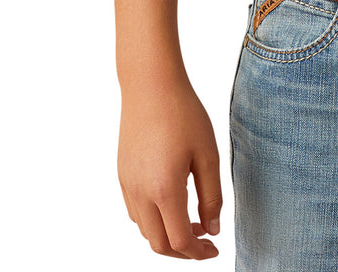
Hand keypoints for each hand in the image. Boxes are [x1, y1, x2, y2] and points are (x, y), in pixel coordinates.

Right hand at [117, 78, 223, 258]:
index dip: (198, 253)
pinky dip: (153, 220)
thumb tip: (212, 229)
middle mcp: (140, 193)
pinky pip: (135, 212)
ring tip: (192, 221)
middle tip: (205, 243)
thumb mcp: (207, 154)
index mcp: (164, 190)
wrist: (150, 85)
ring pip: (144, 230)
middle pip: (158, 243)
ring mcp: (127, 185)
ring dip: (167, 235)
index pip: (179, 240)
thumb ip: (211, 196)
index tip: (214, 249)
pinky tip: (172, 204)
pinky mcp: (122, 175)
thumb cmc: (183, 114)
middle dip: (182, 252)